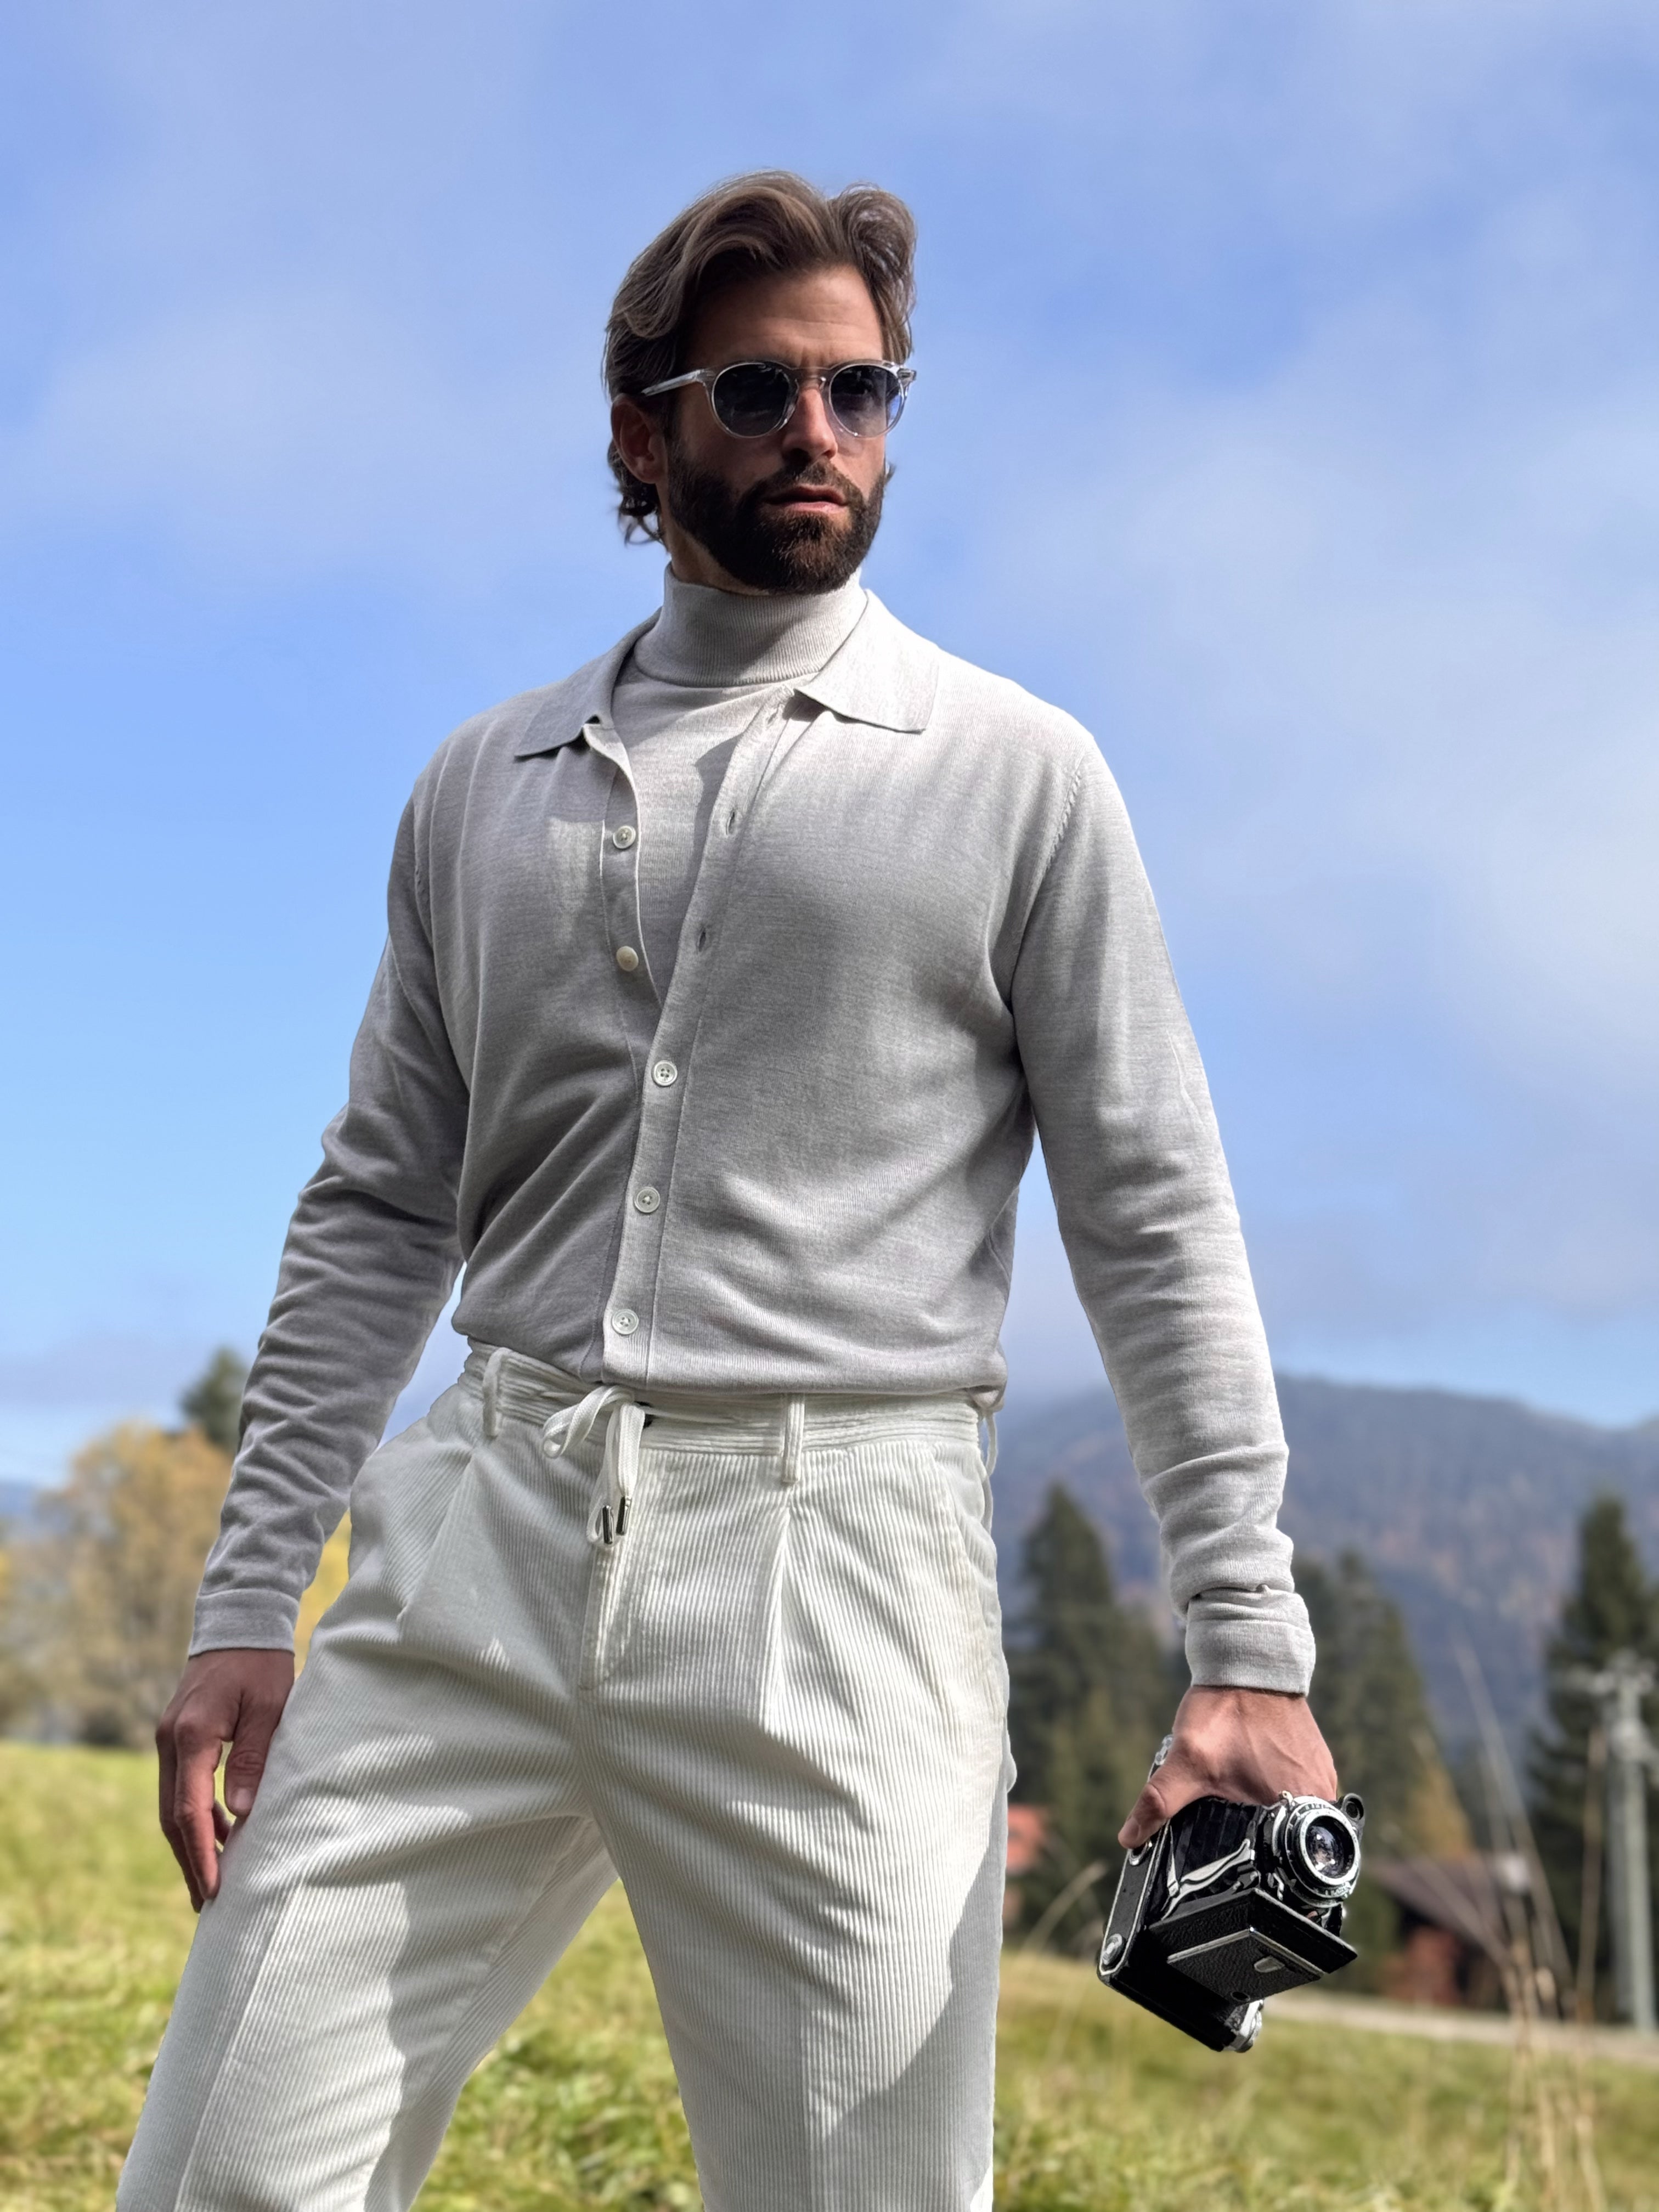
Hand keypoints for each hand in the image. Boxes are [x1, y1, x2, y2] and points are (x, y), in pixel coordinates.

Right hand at [155, 1648, 294, 1909]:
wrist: (239, 1623)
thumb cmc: (261, 1664)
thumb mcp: (269, 1708)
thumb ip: (254, 1759)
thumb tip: (240, 1816)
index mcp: (193, 1735)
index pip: (189, 1811)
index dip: (201, 1854)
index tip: (214, 1889)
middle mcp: (171, 1741)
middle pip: (172, 1816)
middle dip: (189, 1860)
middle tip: (207, 1903)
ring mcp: (169, 1739)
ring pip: (171, 1805)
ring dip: (189, 1842)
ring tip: (211, 1880)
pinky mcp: (177, 1737)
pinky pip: (179, 1787)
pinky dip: (194, 1815)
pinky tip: (216, 1834)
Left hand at [1118, 1684, 1337, 1850]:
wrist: (1248, 1662)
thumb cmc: (1224, 1711)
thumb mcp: (1187, 1760)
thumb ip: (1158, 1802)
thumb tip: (1128, 1838)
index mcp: (1301, 1808)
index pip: (1287, 1860)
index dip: (1259, 1864)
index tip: (1237, 1863)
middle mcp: (1320, 1797)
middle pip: (1290, 1838)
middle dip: (1260, 1838)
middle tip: (1232, 1823)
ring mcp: (1322, 1778)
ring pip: (1293, 1813)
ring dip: (1268, 1812)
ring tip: (1242, 1799)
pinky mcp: (1317, 1761)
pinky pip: (1296, 1789)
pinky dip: (1275, 1789)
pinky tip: (1254, 1780)